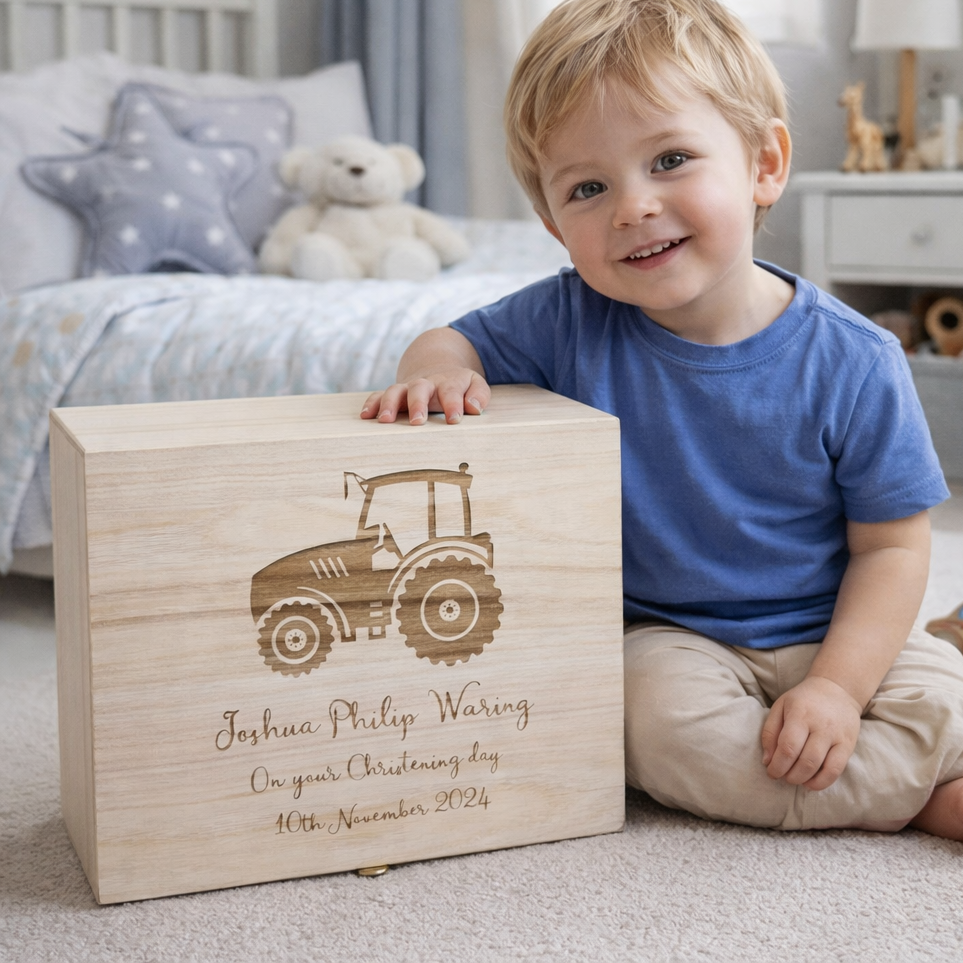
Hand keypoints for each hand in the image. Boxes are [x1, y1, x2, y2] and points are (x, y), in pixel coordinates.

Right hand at [360, 367, 490, 425]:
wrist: (438, 368)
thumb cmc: (460, 386)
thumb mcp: (476, 385)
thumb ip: (479, 395)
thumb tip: (473, 408)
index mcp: (449, 382)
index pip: (451, 391)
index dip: (452, 404)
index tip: (453, 419)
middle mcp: (426, 383)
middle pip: (419, 388)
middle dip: (417, 404)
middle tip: (418, 422)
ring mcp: (408, 387)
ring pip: (395, 391)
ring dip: (389, 404)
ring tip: (385, 421)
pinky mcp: (395, 393)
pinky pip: (379, 395)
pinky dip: (371, 404)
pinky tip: (365, 416)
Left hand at [760, 675, 861, 790]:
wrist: (837, 689)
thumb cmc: (803, 701)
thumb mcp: (780, 707)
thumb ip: (770, 732)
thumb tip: (767, 761)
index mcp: (800, 714)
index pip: (788, 746)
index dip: (777, 765)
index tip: (771, 772)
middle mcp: (820, 725)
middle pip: (804, 760)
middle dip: (789, 775)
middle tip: (782, 776)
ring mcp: (836, 736)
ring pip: (820, 767)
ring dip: (803, 780)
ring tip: (794, 779)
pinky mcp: (848, 745)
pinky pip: (836, 770)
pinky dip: (822, 782)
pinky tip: (810, 783)